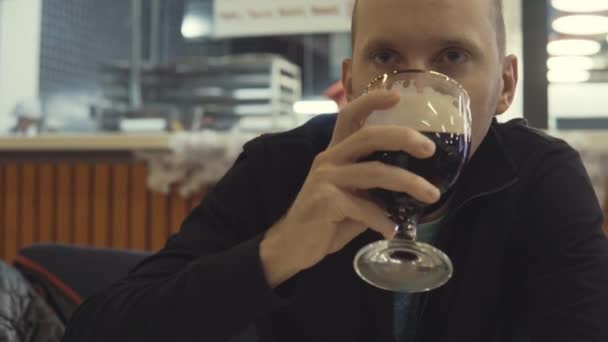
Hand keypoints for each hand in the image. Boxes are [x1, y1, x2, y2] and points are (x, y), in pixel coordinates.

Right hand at [260, 90, 440, 287]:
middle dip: (403, 137)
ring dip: (409, 183)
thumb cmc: (325, 220)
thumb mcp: (351, 196)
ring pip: (375, 172)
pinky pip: (364, 208)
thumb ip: (373, 187)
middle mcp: (329, 160)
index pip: (349, 115)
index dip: (371, 101)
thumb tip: (411, 186)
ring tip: (431, 196)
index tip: (397, 96)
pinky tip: (391, 231)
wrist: (292, 245)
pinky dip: (383, 221)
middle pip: (368, 136)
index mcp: (335, 153)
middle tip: (429, 149)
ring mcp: (325, 179)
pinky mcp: (324, 202)